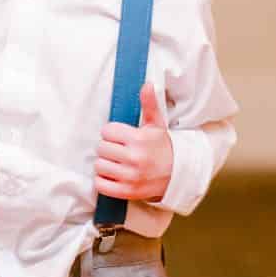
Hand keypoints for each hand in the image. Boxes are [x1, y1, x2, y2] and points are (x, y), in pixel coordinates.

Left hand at [94, 83, 172, 201]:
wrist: (177, 174)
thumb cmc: (161, 146)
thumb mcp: (157, 124)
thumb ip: (149, 104)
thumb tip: (148, 84)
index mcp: (138, 139)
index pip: (106, 131)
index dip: (111, 132)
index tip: (120, 136)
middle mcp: (134, 159)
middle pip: (101, 148)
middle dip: (107, 147)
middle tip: (118, 149)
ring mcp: (131, 177)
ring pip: (99, 166)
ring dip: (104, 164)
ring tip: (116, 162)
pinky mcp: (127, 192)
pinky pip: (101, 185)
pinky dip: (103, 180)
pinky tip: (113, 175)